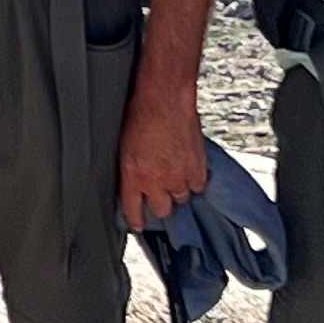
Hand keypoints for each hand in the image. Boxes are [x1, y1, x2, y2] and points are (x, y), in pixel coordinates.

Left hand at [118, 91, 207, 232]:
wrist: (165, 98)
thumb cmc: (142, 113)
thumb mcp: (124, 146)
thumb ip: (132, 169)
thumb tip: (136, 179)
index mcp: (134, 177)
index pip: (133, 211)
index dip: (135, 220)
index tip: (138, 224)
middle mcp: (157, 181)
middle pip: (162, 210)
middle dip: (161, 204)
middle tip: (161, 192)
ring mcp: (179, 176)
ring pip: (182, 198)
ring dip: (178, 190)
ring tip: (175, 175)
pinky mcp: (197, 168)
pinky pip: (199, 186)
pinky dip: (195, 179)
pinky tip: (189, 168)